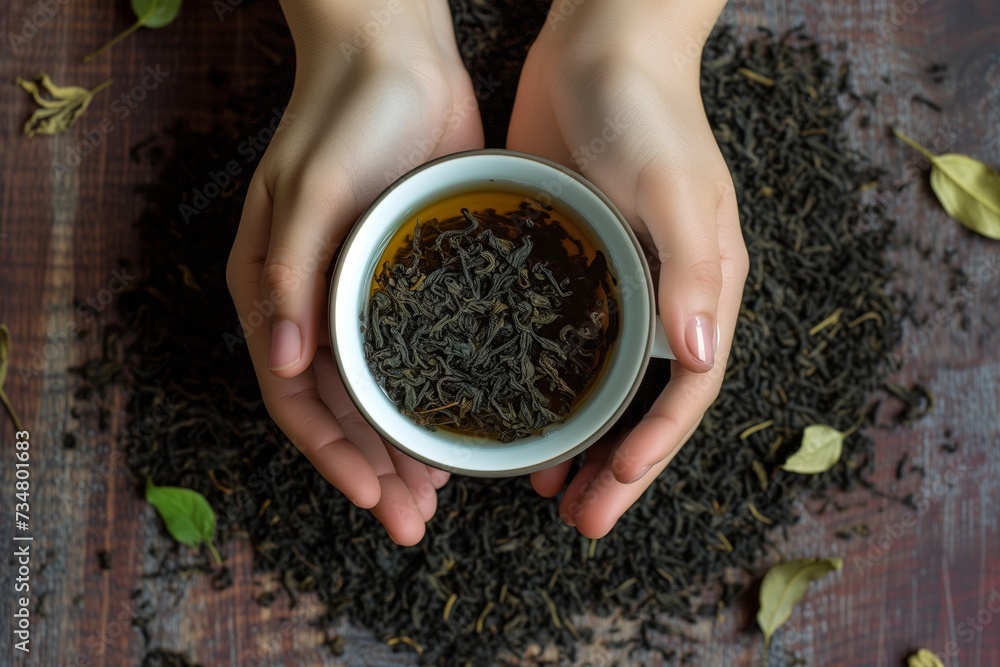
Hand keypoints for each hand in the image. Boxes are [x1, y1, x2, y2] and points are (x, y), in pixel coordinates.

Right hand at [227, 0, 483, 544]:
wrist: (398, 56)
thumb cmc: (345, 116)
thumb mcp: (310, 189)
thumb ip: (291, 272)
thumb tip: (286, 359)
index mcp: (277, 289)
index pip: (298, 395)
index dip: (334, 455)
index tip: (374, 497)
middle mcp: (317, 303)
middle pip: (341, 409)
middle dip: (375, 469)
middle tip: (415, 519)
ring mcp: (365, 293)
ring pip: (381, 392)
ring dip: (404, 445)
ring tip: (441, 492)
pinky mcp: (412, 276)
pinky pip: (419, 352)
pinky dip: (434, 395)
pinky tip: (462, 422)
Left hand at [507, 0, 748, 537]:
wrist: (599, 45)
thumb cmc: (647, 110)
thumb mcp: (673, 186)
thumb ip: (690, 270)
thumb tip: (701, 357)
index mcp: (700, 287)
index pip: (686, 391)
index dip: (652, 448)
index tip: (609, 491)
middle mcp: (660, 295)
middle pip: (642, 403)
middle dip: (615, 468)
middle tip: (578, 520)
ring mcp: (611, 282)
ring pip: (598, 383)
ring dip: (577, 439)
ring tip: (544, 489)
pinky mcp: (564, 262)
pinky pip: (555, 341)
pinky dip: (539, 385)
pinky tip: (510, 411)